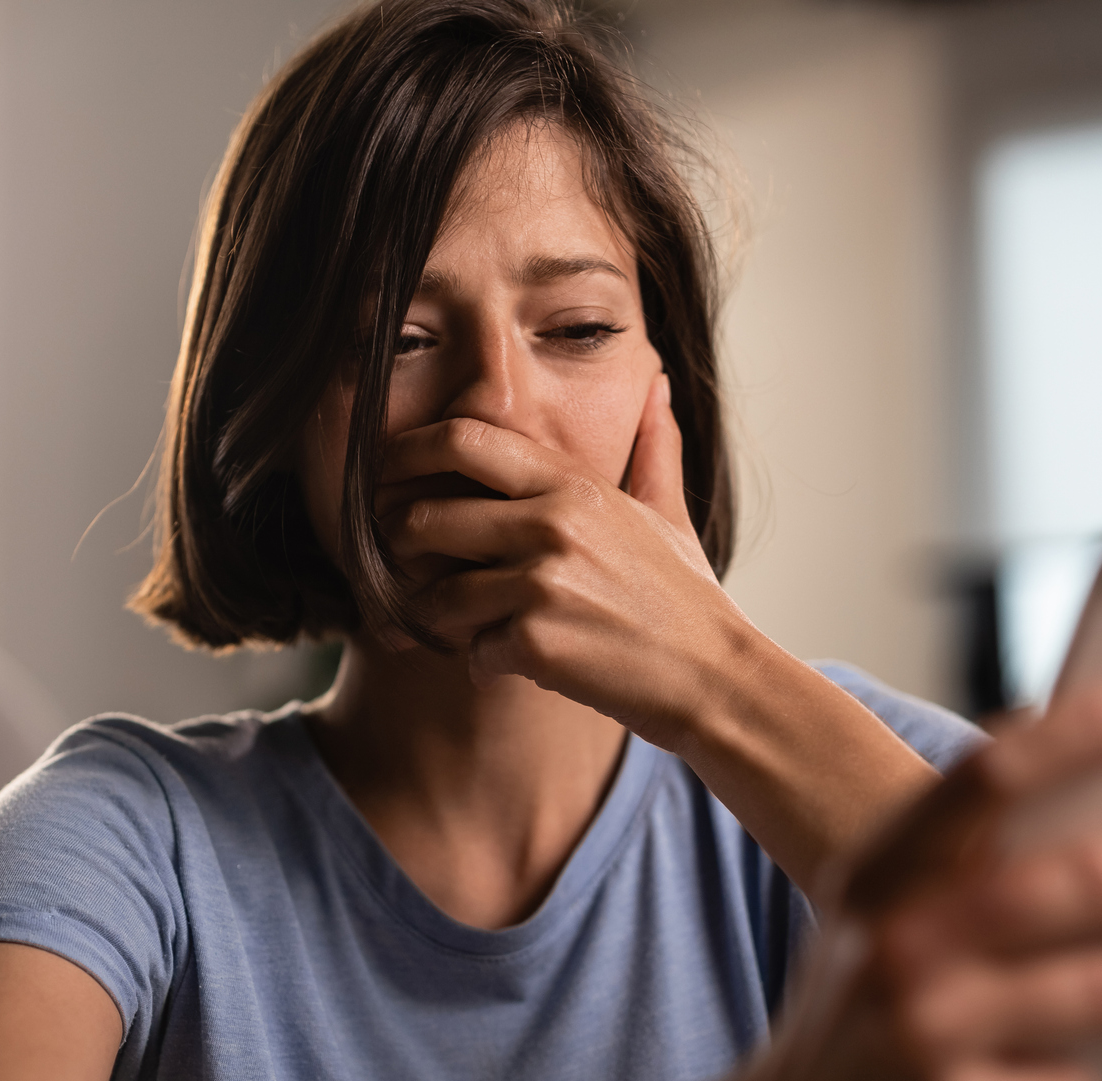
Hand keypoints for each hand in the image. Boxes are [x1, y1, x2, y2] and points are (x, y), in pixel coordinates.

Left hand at [378, 373, 746, 744]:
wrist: (714, 678)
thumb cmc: (685, 599)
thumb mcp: (669, 513)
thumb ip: (652, 447)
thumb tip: (657, 382)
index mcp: (573, 485)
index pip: (464, 439)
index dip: (410, 452)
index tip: (387, 476)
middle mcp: (553, 524)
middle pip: (426, 518)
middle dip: (403, 549)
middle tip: (409, 569)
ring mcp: (541, 583)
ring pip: (438, 597)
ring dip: (444, 620)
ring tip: (477, 626)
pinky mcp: (534, 642)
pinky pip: (471, 651)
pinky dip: (486, 664)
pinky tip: (521, 663)